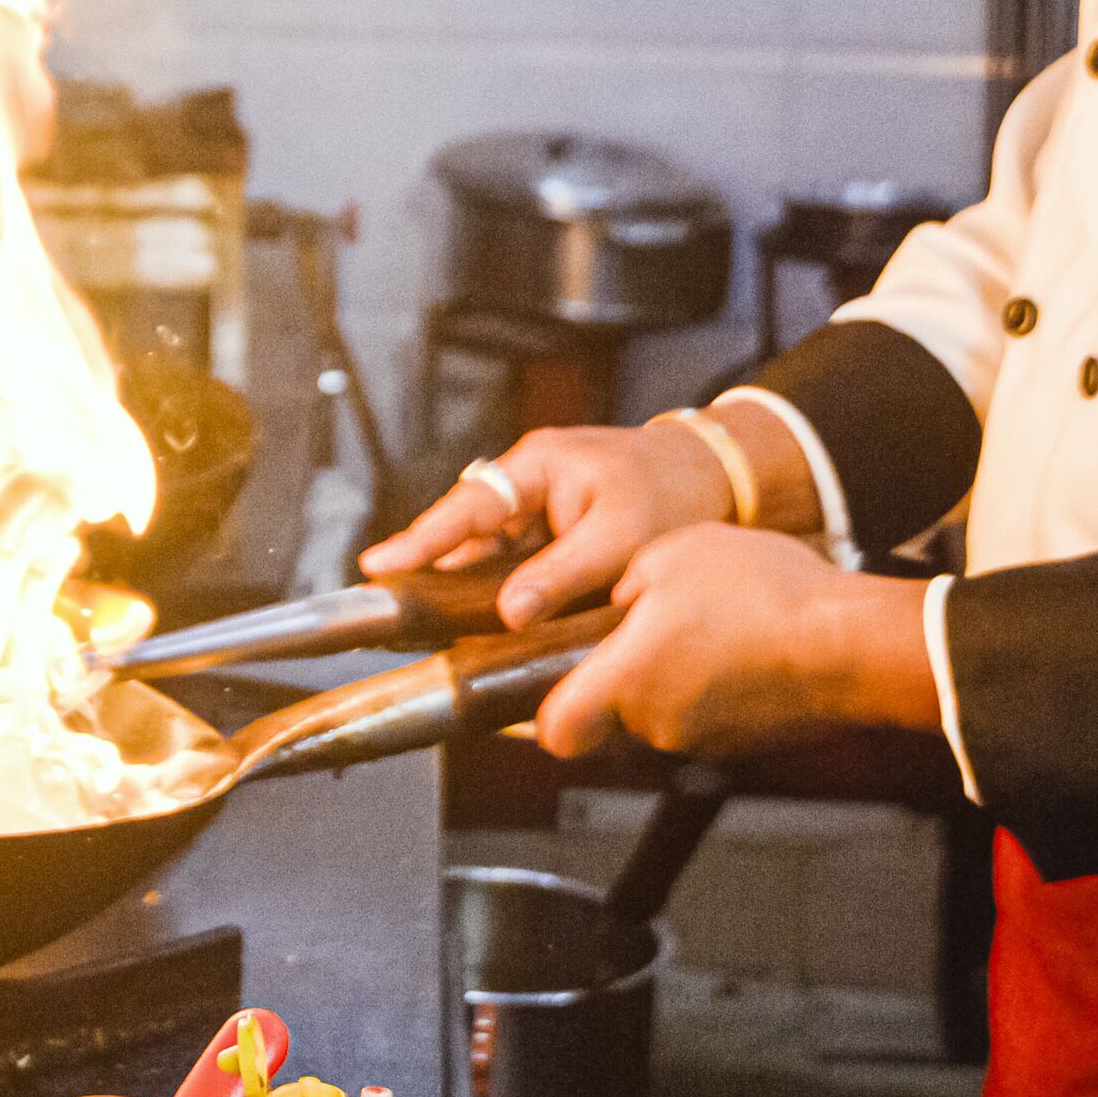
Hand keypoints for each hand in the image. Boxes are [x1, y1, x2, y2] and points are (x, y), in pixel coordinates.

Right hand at [363, 423, 735, 628]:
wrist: (716, 480)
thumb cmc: (673, 493)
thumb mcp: (621, 535)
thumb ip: (563, 571)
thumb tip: (510, 611)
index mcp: (539, 466)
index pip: (468, 504)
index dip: (422, 539)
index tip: (381, 566)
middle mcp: (527, 485)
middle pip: (465, 533)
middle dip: (431, 571)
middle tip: (389, 611)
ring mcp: (537, 512)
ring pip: (486, 556)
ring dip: (465, 590)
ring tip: (428, 630)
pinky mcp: (550, 539)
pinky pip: (511, 568)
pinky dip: (498, 595)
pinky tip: (485, 630)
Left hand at [533, 526, 939, 759]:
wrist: (848, 640)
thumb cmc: (761, 593)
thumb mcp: (672, 553)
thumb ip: (625, 586)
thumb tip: (618, 604)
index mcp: (624, 678)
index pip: (556, 732)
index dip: (544, 716)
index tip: (545, 688)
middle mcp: (656, 722)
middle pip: (612, 714)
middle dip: (621, 675)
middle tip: (651, 625)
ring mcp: (702, 739)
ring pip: (661, 712)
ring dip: (672, 677)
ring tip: (708, 626)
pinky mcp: (742, 743)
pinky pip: (707, 716)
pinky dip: (714, 689)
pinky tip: (740, 647)